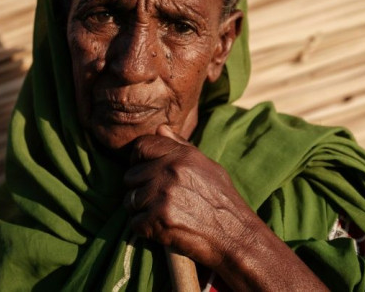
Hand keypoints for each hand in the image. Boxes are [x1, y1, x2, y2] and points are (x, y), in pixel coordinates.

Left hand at [123, 126, 254, 268]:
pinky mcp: (159, 220)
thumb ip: (181, 146)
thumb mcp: (207, 166)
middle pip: (130, 176)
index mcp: (181, 156)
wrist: (235, 236)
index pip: (141, 146)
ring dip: (140, 210)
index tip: (143, 171)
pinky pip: (135, 223)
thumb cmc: (222, 200)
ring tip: (159, 214)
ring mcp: (163, 196)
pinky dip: (144, 229)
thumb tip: (160, 128)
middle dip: (138, 189)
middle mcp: (170, 172)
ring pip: (129, 200)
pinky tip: (161, 228)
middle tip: (154, 200)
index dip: (137, 159)